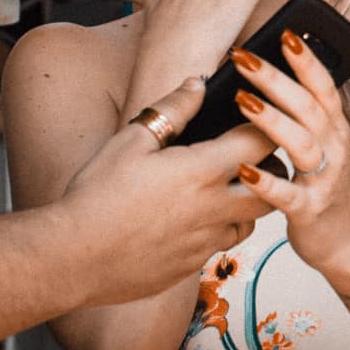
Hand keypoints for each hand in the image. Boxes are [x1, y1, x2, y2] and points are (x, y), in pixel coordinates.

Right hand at [58, 76, 276, 305]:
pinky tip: (197, 218)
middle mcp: (215, 209)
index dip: (266, 127)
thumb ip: (171, 110)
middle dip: (274, 169)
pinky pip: (222, 245)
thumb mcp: (130, 141)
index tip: (259, 119)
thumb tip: (198, 85)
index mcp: (202, 171)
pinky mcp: (193, 265)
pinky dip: (221, 228)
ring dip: (249, 202)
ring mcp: (207, 242)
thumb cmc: (96, 196)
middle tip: (255, 156)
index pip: (261, 143)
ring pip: (253, 221)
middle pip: (275, 188)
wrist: (74, 258)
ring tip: (227, 188)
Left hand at [229, 30, 349, 278]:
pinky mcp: (310, 212)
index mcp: (334, 131)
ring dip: (271, 120)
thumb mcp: (322, 148)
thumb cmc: (326, 191)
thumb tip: (267, 83)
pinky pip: (287, 195)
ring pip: (300, 143)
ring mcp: (324, 180)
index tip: (286, 33)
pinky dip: (266, 181)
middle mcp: (333, 149)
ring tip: (241, 101)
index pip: (323, 87)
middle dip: (275, 78)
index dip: (307, 60)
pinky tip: (243, 169)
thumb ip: (302, 119)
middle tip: (242, 57)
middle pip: (307, 106)